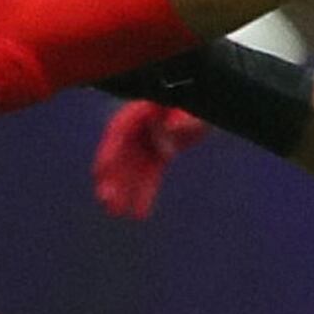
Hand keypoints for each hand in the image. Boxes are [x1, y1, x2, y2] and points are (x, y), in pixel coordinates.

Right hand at [92, 100, 211, 217]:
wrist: (212, 102)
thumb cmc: (202, 100)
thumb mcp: (196, 107)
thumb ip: (185, 119)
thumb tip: (171, 131)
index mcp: (145, 107)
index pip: (121, 128)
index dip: (111, 149)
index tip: (101, 170)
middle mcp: (142, 124)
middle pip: (122, 151)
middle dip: (113, 176)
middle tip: (105, 200)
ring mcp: (149, 139)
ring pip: (133, 168)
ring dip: (125, 190)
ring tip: (117, 213)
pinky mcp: (160, 152)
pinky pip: (149, 174)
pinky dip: (145, 193)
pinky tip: (140, 213)